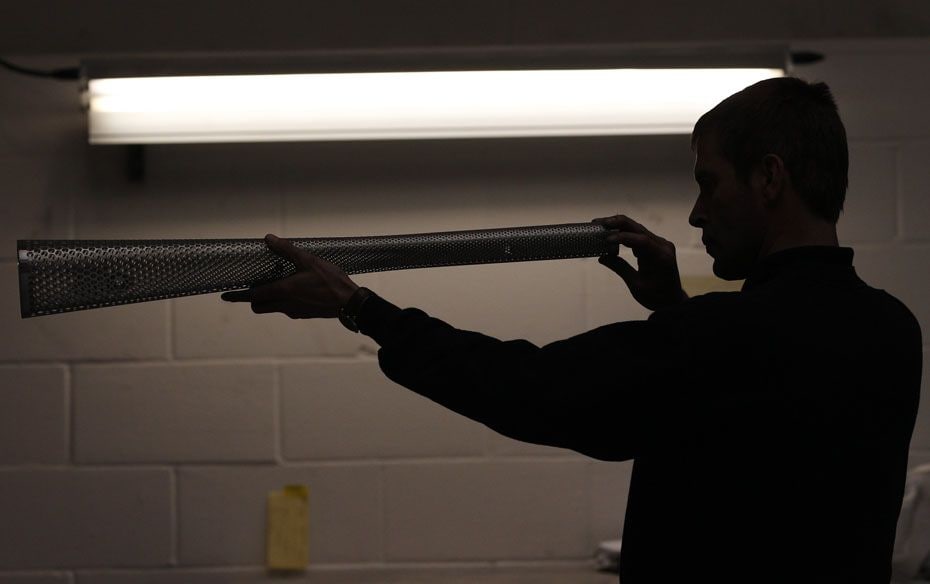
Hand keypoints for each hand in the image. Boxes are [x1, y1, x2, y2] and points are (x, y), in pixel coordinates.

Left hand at [221, 234, 358, 318]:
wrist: (349, 303)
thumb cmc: (330, 282)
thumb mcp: (308, 260)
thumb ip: (286, 250)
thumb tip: (268, 239)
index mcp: (282, 291)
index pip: (253, 296)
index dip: (238, 295)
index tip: (226, 295)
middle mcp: (285, 305)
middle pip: (259, 307)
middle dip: (253, 298)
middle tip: (254, 286)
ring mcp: (295, 312)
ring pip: (273, 308)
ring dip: (269, 298)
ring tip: (278, 283)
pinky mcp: (304, 314)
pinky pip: (287, 309)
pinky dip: (284, 301)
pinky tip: (297, 289)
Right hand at [591, 215, 687, 310]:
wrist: (671, 300)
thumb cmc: (655, 296)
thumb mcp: (635, 285)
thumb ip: (619, 268)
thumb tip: (601, 257)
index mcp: (660, 256)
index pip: (641, 240)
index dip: (622, 237)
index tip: (605, 239)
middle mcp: (663, 245)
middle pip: (638, 228)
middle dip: (617, 223)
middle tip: (597, 222)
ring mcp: (660, 244)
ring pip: (637, 229)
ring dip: (619, 226)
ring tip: (601, 225)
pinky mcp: (656, 245)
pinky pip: (639, 235)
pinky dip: (625, 234)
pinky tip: (611, 234)